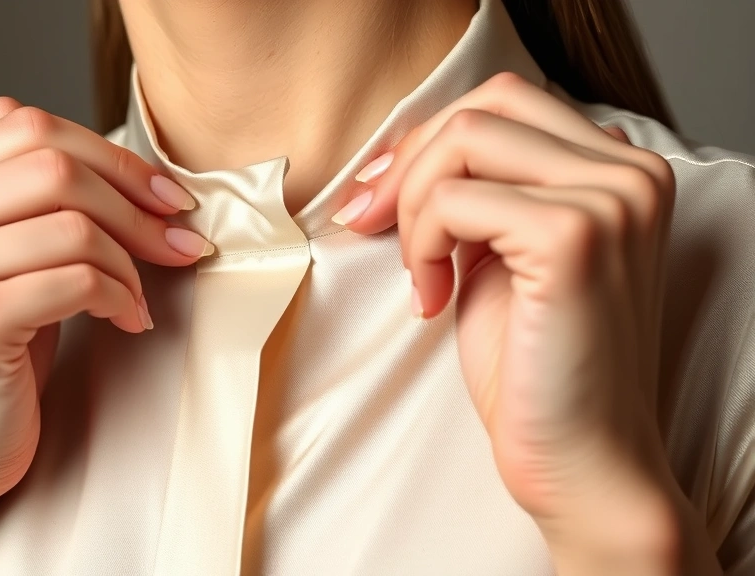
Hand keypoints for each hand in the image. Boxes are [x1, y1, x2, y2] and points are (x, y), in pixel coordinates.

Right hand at [0, 97, 211, 542]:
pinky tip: (128, 320)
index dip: (107, 153)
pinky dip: (119, 295)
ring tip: (138, 294)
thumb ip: (28, 204)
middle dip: (132, 200)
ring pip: (72, 222)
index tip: (161, 194)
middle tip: (177, 239)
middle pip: (51, 161)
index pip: (21, 123)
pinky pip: (77, 279)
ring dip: (130, 259)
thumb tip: (140, 176)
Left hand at [335, 74, 701, 570]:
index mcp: (620, 171)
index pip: (505, 101)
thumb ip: (480, 196)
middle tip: (371, 223)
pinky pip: (453, 200)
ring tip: (421, 274)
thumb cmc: (536, 371)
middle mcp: (630, 172)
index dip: (428, 143)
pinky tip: (432, 298)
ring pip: (464, 140)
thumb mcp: (500, 258)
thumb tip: (404, 155)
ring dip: (414, 207)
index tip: (380, 197)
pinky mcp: (574, 237)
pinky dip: (422, 244)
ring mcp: (610, 200)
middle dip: (411, 162)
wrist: (581, 463)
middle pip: (485, 105)